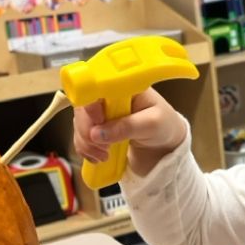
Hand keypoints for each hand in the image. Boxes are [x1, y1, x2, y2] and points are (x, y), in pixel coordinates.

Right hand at [72, 87, 186, 175]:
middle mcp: (108, 97)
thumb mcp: (153, 124)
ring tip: (104, 156)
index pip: (95, 87)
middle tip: (102, 148)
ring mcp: (101, 113)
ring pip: (79, 123)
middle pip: (82, 107)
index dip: (90, 106)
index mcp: (122, 87)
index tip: (98, 123)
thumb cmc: (165, 126)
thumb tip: (97, 134)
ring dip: (86, 143)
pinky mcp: (97, 128)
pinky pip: (81, 136)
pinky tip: (97, 157)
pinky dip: (85, 149)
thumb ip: (128, 126)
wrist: (165, 144)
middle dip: (87, 130)